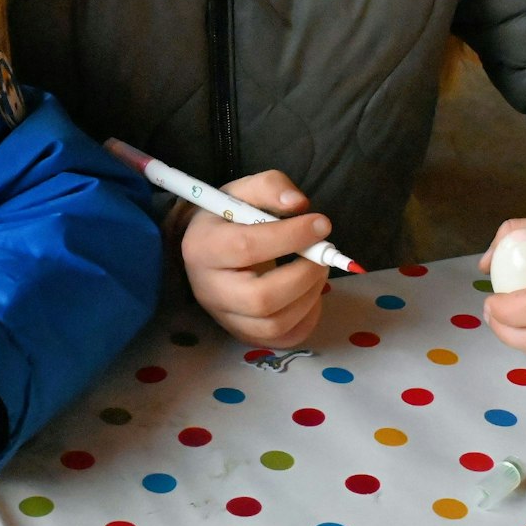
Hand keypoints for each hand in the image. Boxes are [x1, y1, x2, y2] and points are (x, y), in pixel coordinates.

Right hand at [177, 171, 329, 347]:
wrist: (207, 247)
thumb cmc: (227, 216)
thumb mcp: (243, 191)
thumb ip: (271, 187)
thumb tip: (299, 204)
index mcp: (202, 247)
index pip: (246, 247)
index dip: (290, 236)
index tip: (321, 224)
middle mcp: (208, 289)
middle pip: (260, 298)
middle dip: (303, 275)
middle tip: (323, 254)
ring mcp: (225, 316)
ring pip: (274, 323)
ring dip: (309, 296)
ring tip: (318, 269)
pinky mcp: (244, 333)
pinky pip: (283, 338)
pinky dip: (307, 318)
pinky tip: (310, 292)